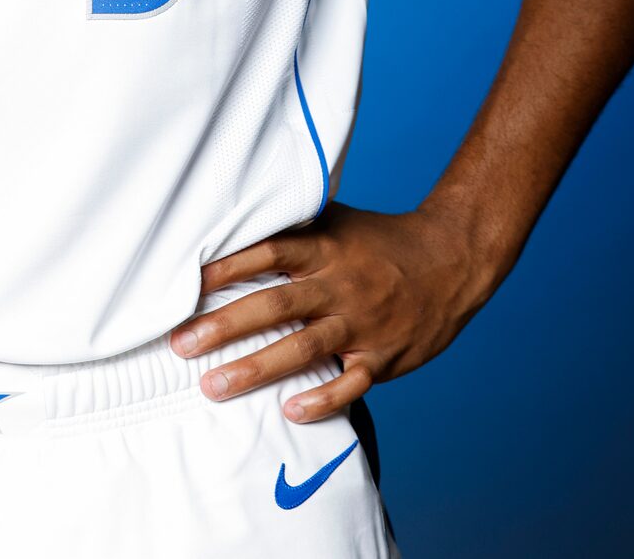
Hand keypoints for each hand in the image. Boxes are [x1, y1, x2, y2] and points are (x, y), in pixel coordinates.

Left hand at [168, 201, 495, 421]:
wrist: (452, 260)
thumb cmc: (381, 241)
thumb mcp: (338, 220)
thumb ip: (293, 225)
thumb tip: (235, 221)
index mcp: (325, 247)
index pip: (268, 251)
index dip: (227, 266)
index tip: (186, 283)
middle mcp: (339, 284)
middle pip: (274, 304)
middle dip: (224, 326)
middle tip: (181, 344)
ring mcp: (362, 323)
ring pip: (303, 348)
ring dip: (255, 368)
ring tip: (212, 385)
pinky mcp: (383, 357)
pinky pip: (350, 383)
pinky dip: (322, 399)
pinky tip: (290, 412)